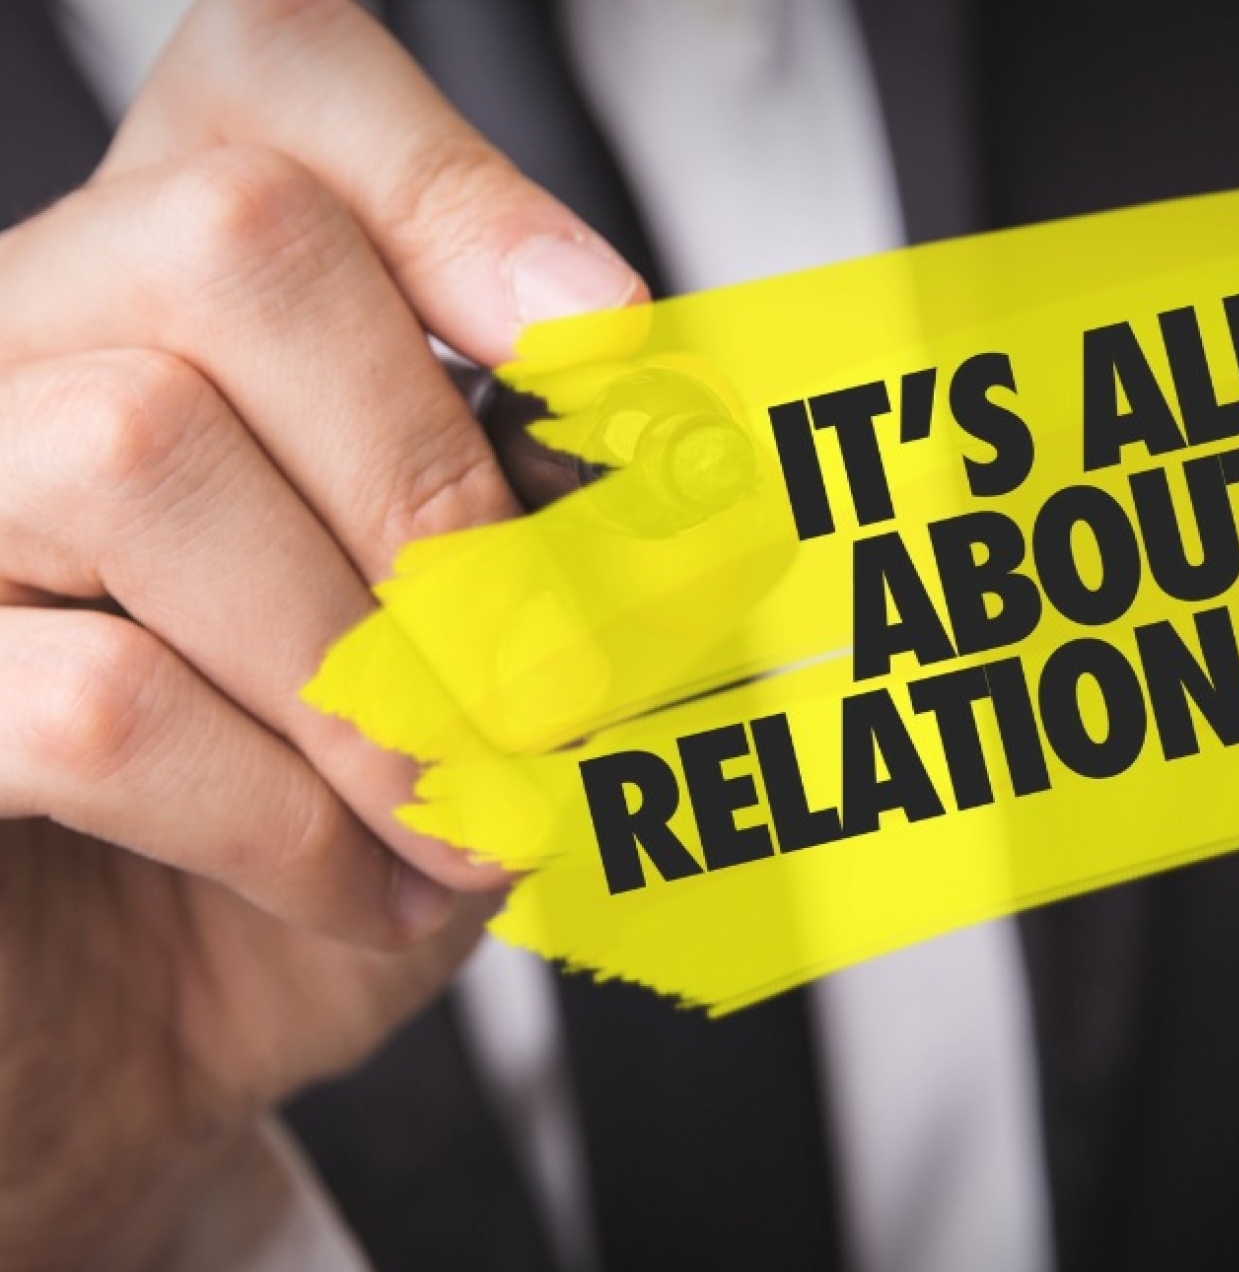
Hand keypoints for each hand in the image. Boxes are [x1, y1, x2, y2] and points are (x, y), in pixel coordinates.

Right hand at [0, 2, 645, 1265]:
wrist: (156, 1036)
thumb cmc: (323, 838)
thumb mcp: (494, 681)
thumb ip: (578, 551)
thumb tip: (699, 481)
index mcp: (190, 312)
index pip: (273, 84)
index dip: (451, 183)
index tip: (602, 343)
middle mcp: (36, 353)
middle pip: (232, 240)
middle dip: (438, 482)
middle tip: (545, 683)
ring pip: (140, 447)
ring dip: (366, 675)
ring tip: (458, 814)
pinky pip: (93, 699)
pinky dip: (281, 818)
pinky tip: (355, 882)